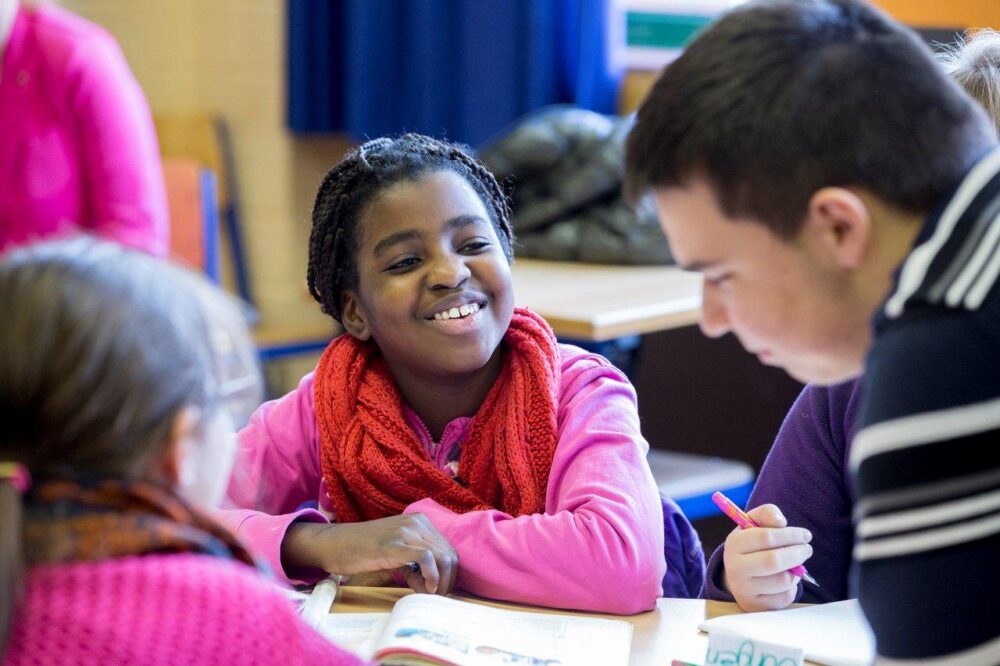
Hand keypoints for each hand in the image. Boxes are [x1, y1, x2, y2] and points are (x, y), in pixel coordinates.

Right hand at [282, 513, 458, 594]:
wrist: (335, 544)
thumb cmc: (363, 551)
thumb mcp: (396, 554)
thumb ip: (416, 566)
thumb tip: (434, 587)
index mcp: (420, 522)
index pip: (448, 550)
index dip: (448, 575)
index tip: (435, 590)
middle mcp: (417, 522)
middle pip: (449, 555)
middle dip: (446, 582)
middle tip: (431, 596)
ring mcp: (406, 531)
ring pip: (442, 557)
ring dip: (439, 583)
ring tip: (424, 594)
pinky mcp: (395, 544)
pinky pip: (427, 557)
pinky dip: (431, 576)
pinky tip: (424, 588)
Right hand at [721, 504, 811, 611]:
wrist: (738, 576)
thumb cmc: (752, 545)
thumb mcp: (754, 524)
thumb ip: (767, 513)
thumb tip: (781, 523)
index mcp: (733, 544)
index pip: (766, 537)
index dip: (790, 535)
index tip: (805, 535)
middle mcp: (735, 568)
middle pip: (774, 561)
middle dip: (797, 553)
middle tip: (807, 549)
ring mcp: (744, 590)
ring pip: (782, 581)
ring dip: (795, 571)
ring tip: (795, 564)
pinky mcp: (756, 606)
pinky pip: (784, 597)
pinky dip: (791, 587)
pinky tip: (785, 580)